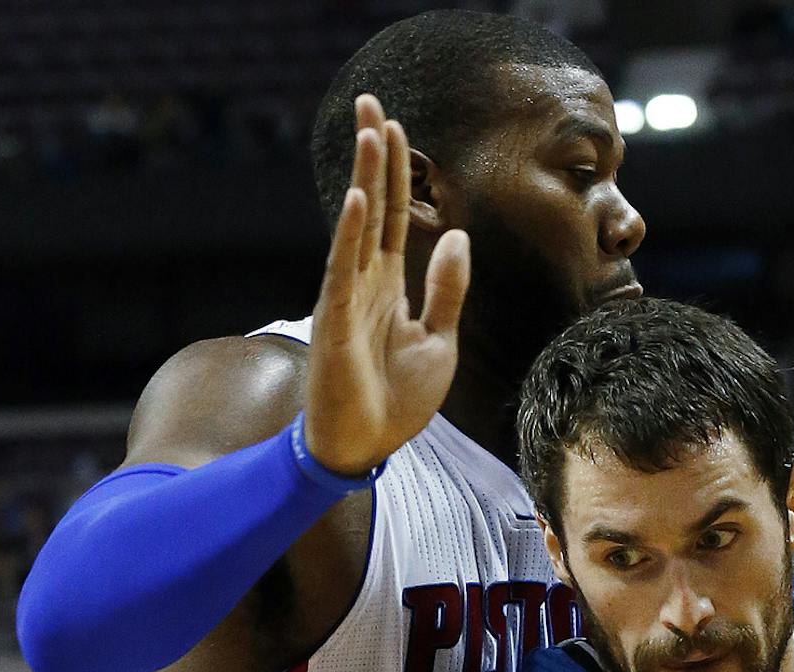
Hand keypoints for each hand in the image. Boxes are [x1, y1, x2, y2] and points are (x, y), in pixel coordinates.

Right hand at [305, 94, 470, 477]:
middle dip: (372, 154)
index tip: (396, 125)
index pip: (390, 215)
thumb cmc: (397, 400)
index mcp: (388, 286)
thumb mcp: (440, 340)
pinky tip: (356, 197)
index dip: (394, 171)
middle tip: (370, 101)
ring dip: (364, 176)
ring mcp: (347, 298)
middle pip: (369, 204)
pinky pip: (344, 269)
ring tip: (369, 130)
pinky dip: (349, 232)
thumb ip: (447, 288)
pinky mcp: (337, 322)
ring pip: (356, 224)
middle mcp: (363, 282)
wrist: (366, 447)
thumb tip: (456, 235)